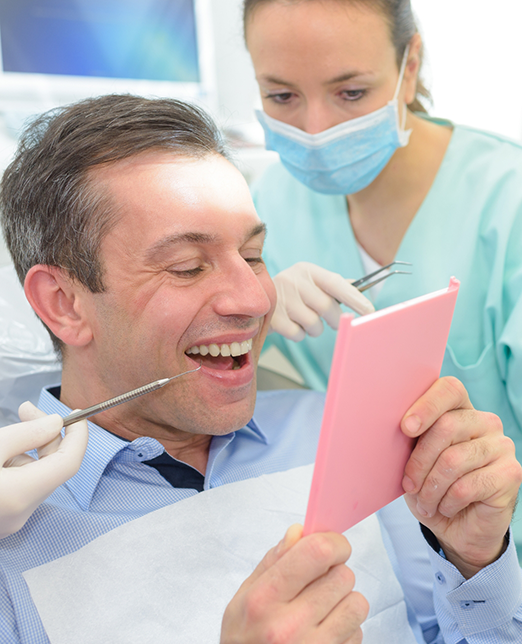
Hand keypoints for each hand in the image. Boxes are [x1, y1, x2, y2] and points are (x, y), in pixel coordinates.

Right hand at [0, 401, 87, 537]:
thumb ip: (26, 434)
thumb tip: (55, 423)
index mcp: (22, 495)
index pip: (70, 462)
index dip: (78, 435)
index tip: (76, 413)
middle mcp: (22, 513)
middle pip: (52, 467)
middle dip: (45, 435)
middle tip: (27, 409)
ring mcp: (11, 520)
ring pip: (34, 475)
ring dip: (27, 449)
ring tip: (6, 433)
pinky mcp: (2, 518)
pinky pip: (20, 486)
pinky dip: (16, 465)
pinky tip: (2, 452)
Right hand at [221, 524, 367, 643]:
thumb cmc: (243, 640)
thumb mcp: (243, 598)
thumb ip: (272, 562)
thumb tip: (299, 532)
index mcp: (264, 599)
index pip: (317, 552)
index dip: (333, 542)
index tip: (332, 546)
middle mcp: (290, 625)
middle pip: (342, 575)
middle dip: (334, 574)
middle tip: (317, 584)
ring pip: (357, 603)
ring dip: (344, 601)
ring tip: (322, 610)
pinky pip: (358, 633)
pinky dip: (346, 629)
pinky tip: (324, 634)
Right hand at [269, 262, 374, 340]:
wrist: (252, 296)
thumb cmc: (293, 292)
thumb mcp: (310, 282)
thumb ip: (334, 285)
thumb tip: (360, 288)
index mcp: (308, 270)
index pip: (336, 283)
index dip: (354, 297)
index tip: (370, 311)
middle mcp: (294, 280)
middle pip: (326, 307)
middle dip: (334, 320)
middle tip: (332, 322)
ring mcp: (281, 298)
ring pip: (313, 324)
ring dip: (315, 329)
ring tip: (305, 321)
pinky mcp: (272, 316)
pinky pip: (297, 334)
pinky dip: (299, 335)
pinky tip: (291, 325)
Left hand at [401, 377, 521, 577]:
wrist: (457, 527)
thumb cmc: (430, 485)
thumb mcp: (412, 459)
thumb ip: (409, 437)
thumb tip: (391, 423)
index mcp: (459, 409)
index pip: (449, 389)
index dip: (427, 405)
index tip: (406, 428)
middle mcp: (485, 421)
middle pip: (446, 426)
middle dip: (419, 461)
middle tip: (409, 485)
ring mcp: (501, 445)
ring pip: (453, 460)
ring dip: (430, 488)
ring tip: (424, 502)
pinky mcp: (511, 473)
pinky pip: (467, 486)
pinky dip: (447, 502)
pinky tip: (445, 507)